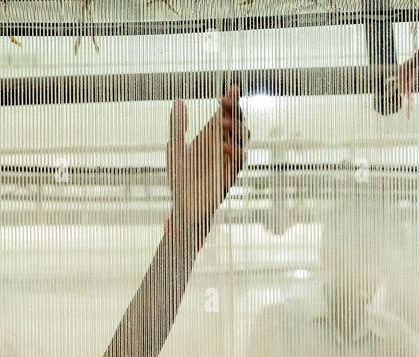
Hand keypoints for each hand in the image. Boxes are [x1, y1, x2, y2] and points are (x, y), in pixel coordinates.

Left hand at [167, 85, 246, 239]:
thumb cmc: (180, 177)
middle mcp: (223, 145)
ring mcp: (228, 160)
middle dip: (235, 111)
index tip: (232, 88)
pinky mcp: (229, 176)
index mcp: (212, 136)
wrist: (183, 206)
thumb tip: (179, 101)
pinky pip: (239, 161)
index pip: (227, 113)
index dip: (232, 101)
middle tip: (224, 103)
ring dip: (236, 129)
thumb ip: (177, 127)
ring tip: (222, 125)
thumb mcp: (175, 148)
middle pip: (238, 122)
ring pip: (243, 139)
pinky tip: (224, 147)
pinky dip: (235, 151)